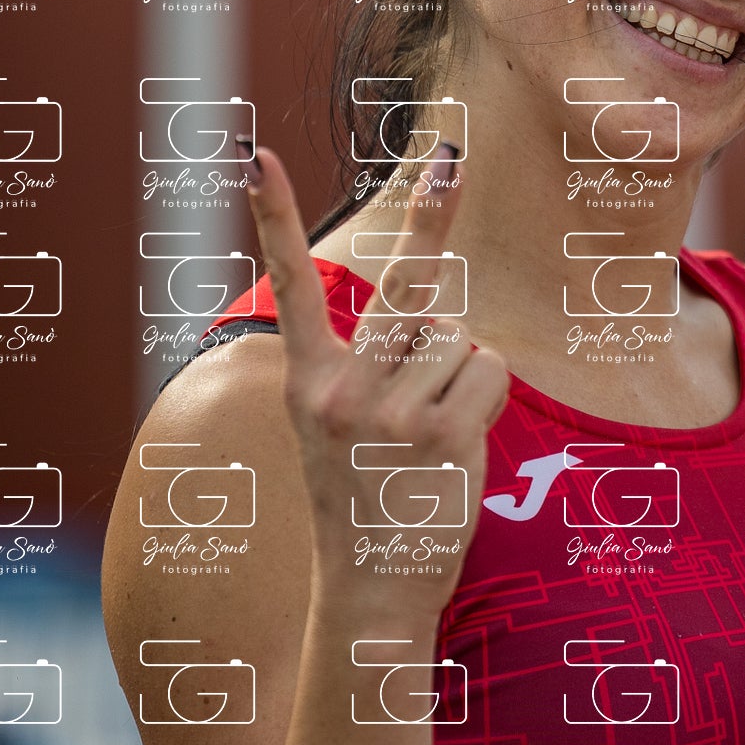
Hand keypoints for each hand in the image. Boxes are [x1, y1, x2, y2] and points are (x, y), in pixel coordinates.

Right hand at [242, 144, 508, 612]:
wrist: (370, 590)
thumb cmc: (365, 498)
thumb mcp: (336, 429)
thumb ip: (367, 368)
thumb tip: (438, 313)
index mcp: (308, 380)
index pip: (289, 284)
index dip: (271, 216)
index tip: (255, 154)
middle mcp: (343, 389)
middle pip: (405, 283)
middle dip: (433, 214)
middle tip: (454, 154)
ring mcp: (392, 412)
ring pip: (461, 339)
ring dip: (462, 375)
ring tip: (431, 433)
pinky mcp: (442, 434)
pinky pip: (489, 374)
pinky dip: (488, 400)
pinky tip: (455, 446)